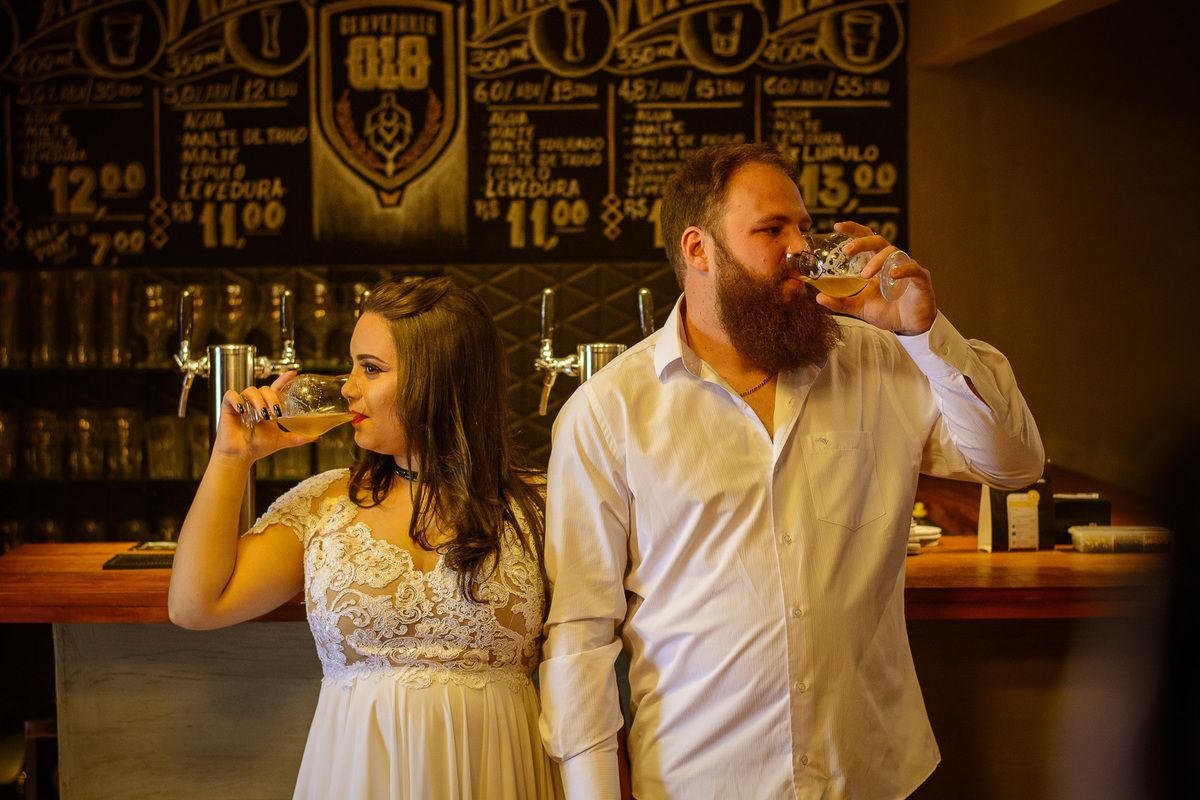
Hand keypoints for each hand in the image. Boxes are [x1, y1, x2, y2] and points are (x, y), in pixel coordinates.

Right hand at [211, 370, 315, 464]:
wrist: (241, 456)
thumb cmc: (258, 447)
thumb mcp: (282, 440)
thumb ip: (298, 437)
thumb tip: (316, 437)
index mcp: (267, 407)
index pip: (276, 388)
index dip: (283, 379)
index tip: (293, 373)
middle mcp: (255, 403)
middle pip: (265, 388)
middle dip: (272, 398)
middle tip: (276, 412)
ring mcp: (241, 404)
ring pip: (250, 391)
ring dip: (258, 401)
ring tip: (262, 416)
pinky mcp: (228, 407)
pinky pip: (231, 395)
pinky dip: (237, 399)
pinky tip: (242, 409)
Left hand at [814, 221, 936, 335]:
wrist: (909, 326)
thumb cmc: (887, 311)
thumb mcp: (859, 307)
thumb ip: (840, 302)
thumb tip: (818, 298)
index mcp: (877, 262)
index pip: (866, 239)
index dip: (853, 230)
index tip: (837, 226)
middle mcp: (892, 261)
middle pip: (878, 241)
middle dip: (861, 242)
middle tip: (846, 250)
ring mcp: (907, 267)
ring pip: (893, 253)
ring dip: (877, 261)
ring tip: (865, 275)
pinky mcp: (921, 278)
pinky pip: (913, 269)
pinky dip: (901, 270)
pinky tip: (890, 276)